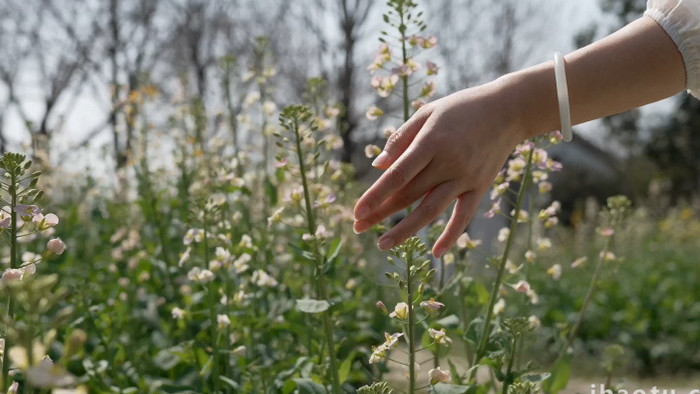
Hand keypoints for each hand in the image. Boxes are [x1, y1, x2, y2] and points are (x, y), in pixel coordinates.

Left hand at [353, 79, 525, 257]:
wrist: (509, 109)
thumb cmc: (461, 108)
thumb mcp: (428, 113)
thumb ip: (401, 139)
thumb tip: (377, 166)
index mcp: (431, 142)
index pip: (397, 175)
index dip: (375, 195)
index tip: (356, 211)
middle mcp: (448, 163)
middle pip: (409, 195)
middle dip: (381, 214)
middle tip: (358, 228)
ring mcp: (465, 178)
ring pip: (431, 210)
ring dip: (406, 230)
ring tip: (383, 245)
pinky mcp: (480, 187)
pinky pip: (464, 216)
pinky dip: (451, 236)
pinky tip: (436, 253)